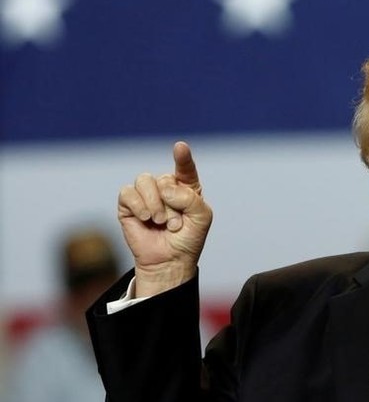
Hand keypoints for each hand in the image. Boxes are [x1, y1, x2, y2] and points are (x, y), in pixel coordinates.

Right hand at [117, 141, 212, 296]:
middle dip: (171, 204)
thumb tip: (164, 189)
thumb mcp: (202, 217)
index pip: (185, 168)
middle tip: (175, 224)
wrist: (169, 261)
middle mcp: (166, 188)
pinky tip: (145, 218)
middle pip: (164, 179)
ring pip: (145, 180)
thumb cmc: (188, 239)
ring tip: (160, 222)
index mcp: (186, 188)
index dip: (182, 158)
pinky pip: (128, 192)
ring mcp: (146, 195)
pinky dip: (138, 205)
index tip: (180, 147)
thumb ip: (189, 197)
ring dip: (155, 204)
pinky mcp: (128, 205)